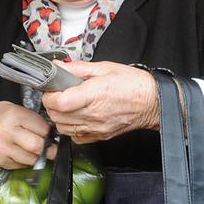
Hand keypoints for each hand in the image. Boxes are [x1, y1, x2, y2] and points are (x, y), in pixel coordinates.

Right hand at [0, 101, 53, 168]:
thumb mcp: (10, 107)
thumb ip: (29, 117)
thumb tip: (50, 131)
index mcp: (13, 115)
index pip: (42, 128)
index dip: (49, 132)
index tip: (50, 134)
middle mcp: (7, 133)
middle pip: (38, 146)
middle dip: (49, 149)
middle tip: (51, 148)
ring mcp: (3, 149)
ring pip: (32, 159)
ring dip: (38, 156)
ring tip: (35, 150)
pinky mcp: (0, 161)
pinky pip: (21, 165)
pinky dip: (25, 161)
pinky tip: (20, 153)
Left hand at [41, 61, 159, 143]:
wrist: (154, 102)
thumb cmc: (133, 84)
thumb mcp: (105, 67)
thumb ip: (78, 68)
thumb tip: (58, 66)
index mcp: (95, 94)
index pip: (59, 102)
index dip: (49, 95)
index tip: (51, 89)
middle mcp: (94, 114)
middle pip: (57, 116)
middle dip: (51, 105)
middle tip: (58, 94)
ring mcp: (96, 128)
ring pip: (63, 128)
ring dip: (59, 117)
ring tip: (67, 105)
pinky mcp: (100, 136)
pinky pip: (75, 137)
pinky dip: (70, 128)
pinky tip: (76, 117)